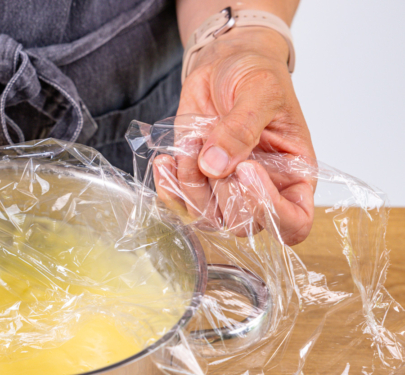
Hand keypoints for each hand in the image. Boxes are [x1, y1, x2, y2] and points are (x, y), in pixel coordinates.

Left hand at [154, 27, 315, 244]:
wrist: (224, 64)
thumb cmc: (256, 74)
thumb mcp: (260, 90)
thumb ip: (242, 127)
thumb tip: (216, 165)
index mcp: (294, 175)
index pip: (293, 224)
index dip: (268, 208)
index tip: (247, 169)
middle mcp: (260, 191)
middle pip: (242, 225)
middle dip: (222, 190)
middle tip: (214, 146)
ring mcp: (224, 190)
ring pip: (206, 218)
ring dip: (190, 183)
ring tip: (191, 142)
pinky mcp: (195, 182)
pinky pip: (178, 204)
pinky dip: (167, 186)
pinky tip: (165, 160)